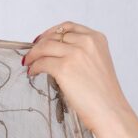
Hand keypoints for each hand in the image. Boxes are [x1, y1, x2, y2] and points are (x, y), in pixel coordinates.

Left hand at [22, 21, 135, 136]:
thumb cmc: (104, 94)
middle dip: (39, 44)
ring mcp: (75, 54)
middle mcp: (86, 42)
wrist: (109, 110)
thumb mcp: (97, 63)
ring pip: (45, 47)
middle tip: (31, 54)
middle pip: (54, 36)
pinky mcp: (64, 68)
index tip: (42, 39)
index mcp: (96, 39)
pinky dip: (34, 67)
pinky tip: (33, 72)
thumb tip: (57, 54)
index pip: (68, 27)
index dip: (51, 32)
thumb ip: (82, 53)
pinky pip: (41, 63)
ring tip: (28, 63)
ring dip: (33, 54)